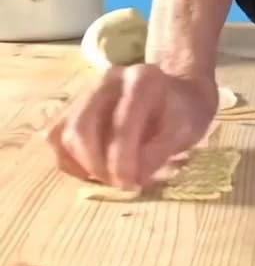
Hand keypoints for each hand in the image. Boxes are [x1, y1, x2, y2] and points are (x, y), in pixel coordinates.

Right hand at [46, 64, 217, 189]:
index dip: (122, 161)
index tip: (131, 185)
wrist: (177, 93)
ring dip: (83, 165)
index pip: (121, 124)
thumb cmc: (183, 113)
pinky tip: (94, 170)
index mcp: (141, 81)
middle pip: (81, 128)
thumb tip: (133, 178)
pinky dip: (70, 161)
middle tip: (120, 184)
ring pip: (63, 134)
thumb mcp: (187, 131)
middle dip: (97, 165)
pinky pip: (56, 138)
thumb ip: (160, 152)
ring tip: (110, 177)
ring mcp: (86, 92)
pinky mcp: (73, 107)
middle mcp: (108, 80)